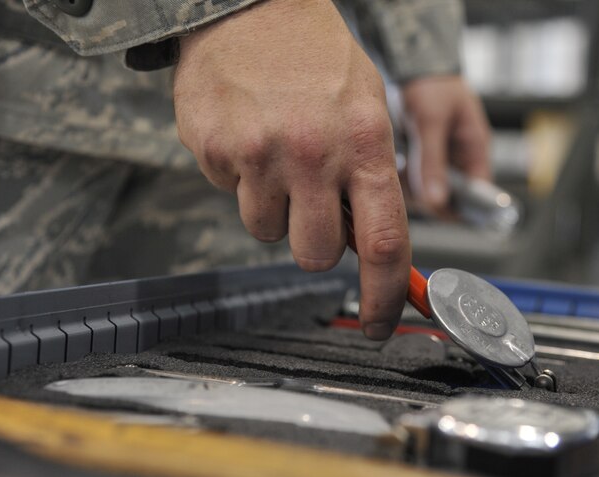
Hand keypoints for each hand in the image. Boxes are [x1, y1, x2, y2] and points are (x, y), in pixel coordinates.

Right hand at [174, 0, 409, 339]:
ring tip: (275, 152)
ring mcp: (259, 152)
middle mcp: (314, 152)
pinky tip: (247, 136)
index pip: (384, 243)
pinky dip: (239, 177)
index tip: (378, 322)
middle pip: (314, 255)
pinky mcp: (214, 150)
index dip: (384, 295)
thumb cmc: (314, 57)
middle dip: (312, 245)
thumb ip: (371, 178)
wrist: (249, 6)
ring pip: (265, 230)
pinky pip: (229, 194)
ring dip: (271, 206)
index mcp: (366, 141)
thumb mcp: (366, 107)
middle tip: (308, 205)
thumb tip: (366, 246)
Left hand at [402, 76, 491, 211]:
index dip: (462, 208)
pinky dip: (400, 174)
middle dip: (426, 193)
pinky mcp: (419, 159)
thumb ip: (433, 161)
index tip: (438, 210)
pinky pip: (410, 179)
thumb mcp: (432, 121)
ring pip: (425, 190)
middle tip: (408, 178)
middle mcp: (459, 159)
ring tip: (400, 160)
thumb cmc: (431, 85)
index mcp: (475, 149)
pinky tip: (393, 159)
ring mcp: (439, 161)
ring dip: (410, 183)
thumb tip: (437, 200)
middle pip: (448, 196)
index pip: (478, 193)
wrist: (411, 63)